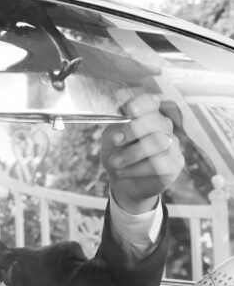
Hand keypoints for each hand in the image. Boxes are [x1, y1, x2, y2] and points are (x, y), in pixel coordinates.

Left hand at [101, 93, 184, 213]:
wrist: (123, 183)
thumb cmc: (118, 155)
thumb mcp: (110, 140)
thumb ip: (115, 130)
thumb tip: (120, 128)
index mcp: (147, 115)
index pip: (151, 102)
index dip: (142, 104)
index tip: (129, 110)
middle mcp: (163, 127)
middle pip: (157, 121)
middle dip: (134, 129)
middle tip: (115, 140)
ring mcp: (172, 144)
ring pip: (159, 142)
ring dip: (132, 153)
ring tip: (115, 162)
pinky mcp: (175, 163)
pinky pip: (159, 164)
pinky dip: (136, 169)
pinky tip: (123, 172)